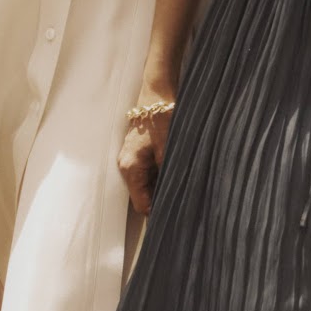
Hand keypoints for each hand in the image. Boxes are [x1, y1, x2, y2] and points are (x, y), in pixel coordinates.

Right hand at [116, 93, 174, 214]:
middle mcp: (127, 166)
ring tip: (181, 187)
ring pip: (147, 184)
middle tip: (183, 202)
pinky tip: (175, 172)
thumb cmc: (161, 118)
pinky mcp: (139, 153)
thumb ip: (169, 174)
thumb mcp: (168, 149)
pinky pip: (149, 173)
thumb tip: (176, 196)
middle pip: (143, 195)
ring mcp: (132, 160)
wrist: (156, 93)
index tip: (174, 217)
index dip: (157, 212)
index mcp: (131, 168)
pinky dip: (161, 175)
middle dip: (161, 199)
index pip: (141, 204)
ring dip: (162, 186)